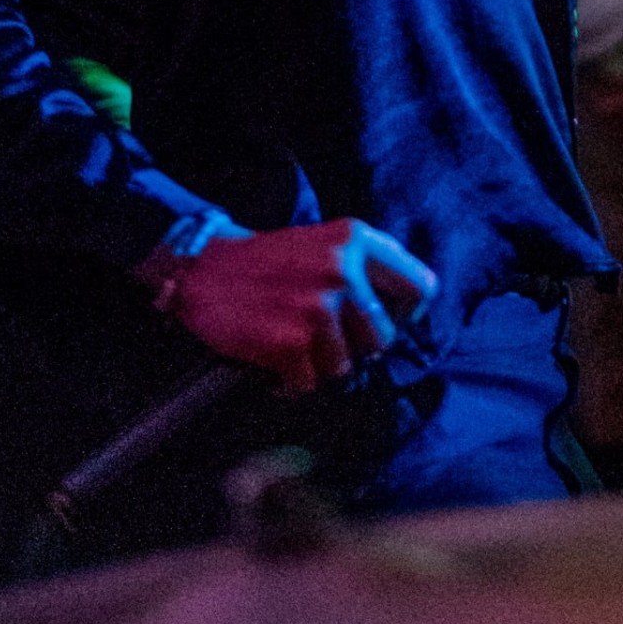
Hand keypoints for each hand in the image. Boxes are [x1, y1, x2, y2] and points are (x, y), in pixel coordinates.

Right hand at [163, 218, 439, 392]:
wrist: (201, 269)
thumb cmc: (268, 262)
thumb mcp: (324, 243)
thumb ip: (365, 269)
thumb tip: (408, 314)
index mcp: (356, 240)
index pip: (421, 288)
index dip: (403, 314)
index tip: (379, 321)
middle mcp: (342, 270)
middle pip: (383, 340)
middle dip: (355, 348)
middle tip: (322, 337)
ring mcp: (317, 307)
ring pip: (346, 367)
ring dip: (318, 365)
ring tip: (291, 341)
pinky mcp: (290, 342)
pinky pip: (308, 383)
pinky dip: (289, 380)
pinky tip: (272, 356)